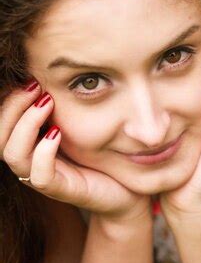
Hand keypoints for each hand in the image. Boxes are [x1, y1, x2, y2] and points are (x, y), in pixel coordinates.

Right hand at [0, 82, 150, 220]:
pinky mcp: (63, 191)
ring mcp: (44, 178)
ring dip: (25, 124)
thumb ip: (61, 103)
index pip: (2, 122)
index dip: (7, 100)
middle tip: (34, 86)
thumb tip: (49, 71)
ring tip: (46, 103)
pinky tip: (57, 132)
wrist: (127, 191)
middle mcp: (31, 161)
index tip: (29, 77)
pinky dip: (44, 152)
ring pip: (12, 154)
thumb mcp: (79, 123)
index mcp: (31, 144)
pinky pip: (40, 176)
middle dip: (11, 107)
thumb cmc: (101, 155)